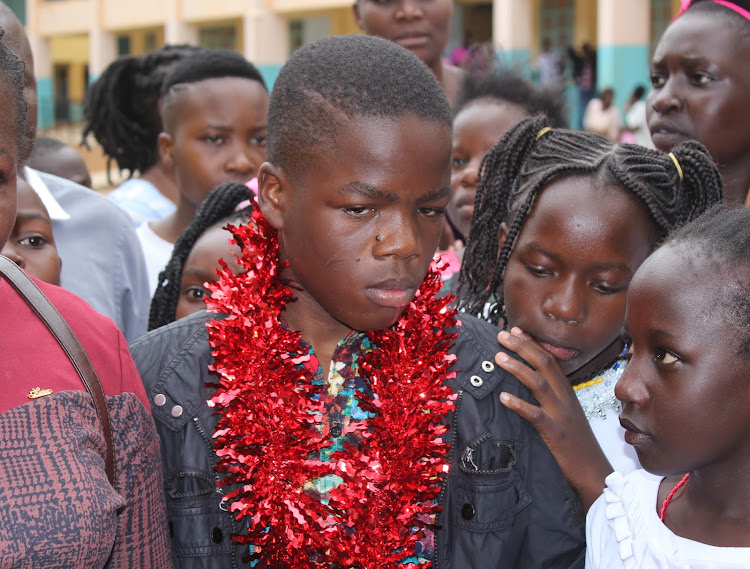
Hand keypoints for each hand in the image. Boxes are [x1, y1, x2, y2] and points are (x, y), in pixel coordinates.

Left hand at [495, 327, 612, 510]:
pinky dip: (518, 404)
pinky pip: (535, 415)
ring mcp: (561, 415)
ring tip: (498, 357)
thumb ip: (552, 398)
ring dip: (517, 368)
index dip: (532, 343)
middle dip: (522, 347)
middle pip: (544, 364)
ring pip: (538, 384)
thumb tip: (530, 382)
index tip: (515, 330)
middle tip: (501, 335)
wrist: (594, 473)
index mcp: (567, 392)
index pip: (549, 360)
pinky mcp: (555, 433)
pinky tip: (502, 397)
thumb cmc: (576, 444)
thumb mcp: (566, 414)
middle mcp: (565, 398)